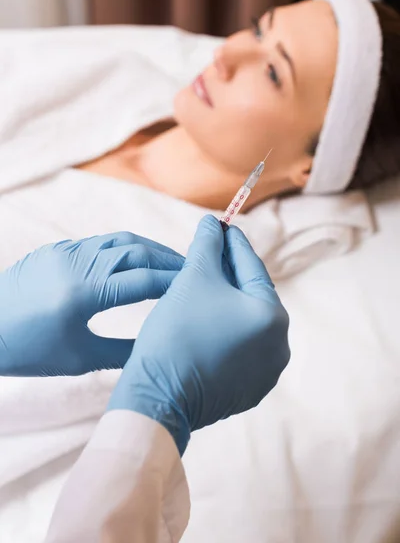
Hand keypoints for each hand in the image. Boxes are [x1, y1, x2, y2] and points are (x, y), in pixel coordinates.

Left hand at [0, 232, 183, 376]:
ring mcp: (66, 252)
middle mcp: (78, 263)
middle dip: (168, 259)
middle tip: (193, 269)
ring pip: (120, 241)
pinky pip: (100, 242)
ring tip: (171, 260)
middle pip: (137, 252)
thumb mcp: (80, 358)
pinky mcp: (57, 249)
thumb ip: (124, 351)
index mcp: (85, 293)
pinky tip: (137, 259)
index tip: (198, 284)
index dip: (174, 281)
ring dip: (149, 248)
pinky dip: (126, 248)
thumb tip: (158, 346)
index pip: (143, 280)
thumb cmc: (30, 351)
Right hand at [109, 216, 289, 454]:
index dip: (232, 242)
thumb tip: (212, 222)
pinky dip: (224, 329)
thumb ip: (208, 244)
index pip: (251, 267)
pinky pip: (239, 348)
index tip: (222, 225)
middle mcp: (279, 346)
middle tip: (209, 250)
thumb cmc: (176, 331)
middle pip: (250, 296)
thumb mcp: (193, 278)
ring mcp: (266, 372)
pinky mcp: (249, 390)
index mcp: (272, 317)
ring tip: (204, 282)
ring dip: (226, 301)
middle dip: (229, 271)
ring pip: (244, 323)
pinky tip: (204, 318)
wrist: (157, 396)